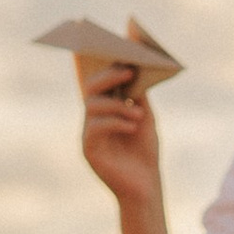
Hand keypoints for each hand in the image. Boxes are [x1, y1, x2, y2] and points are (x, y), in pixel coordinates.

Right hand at [79, 55, 164, 213]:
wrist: (146, 188)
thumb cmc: (145, 153)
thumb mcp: (145, 118)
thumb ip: (137, 94)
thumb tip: (133, 65)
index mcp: (104, 109)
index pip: (97, 80)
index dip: (102, 62)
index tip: (115, 45)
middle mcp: (93, 118)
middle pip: (90, 88)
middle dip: (108, 76)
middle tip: (128, 71)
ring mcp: (88, 134)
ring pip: (92, 105)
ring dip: (117, 104)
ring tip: (137, 112)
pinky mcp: (88, 150)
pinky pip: (95, 127)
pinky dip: (116, 122)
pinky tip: (132, 126)